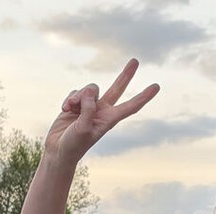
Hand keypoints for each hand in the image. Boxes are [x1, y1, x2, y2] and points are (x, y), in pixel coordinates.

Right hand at [44, 58, 159, 165]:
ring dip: (78, 96)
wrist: (59, 150)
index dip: (143, 97)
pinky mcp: (77, 104)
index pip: (130, 106)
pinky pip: (75, 92)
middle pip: (117, 89)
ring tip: (70, 108)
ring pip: (90, 89)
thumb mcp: (83, 128)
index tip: (157, 86)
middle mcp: (102, 111)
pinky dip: (69, 99)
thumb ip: (88, 109)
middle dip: (126, 75)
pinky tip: (65, 110)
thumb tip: (89, 92)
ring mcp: (89, 107)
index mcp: (109, 120)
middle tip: (135, 61)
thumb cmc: (74, 145)